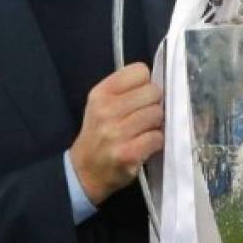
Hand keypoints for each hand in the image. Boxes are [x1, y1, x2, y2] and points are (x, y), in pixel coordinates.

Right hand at [70, 62, 163, 204]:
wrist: (85, 171)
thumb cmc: (98, 133)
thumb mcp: (100, 104)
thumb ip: (124, 89)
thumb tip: (156, 83)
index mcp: (101, 93)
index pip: (140, 71)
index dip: (145, 83)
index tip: (140, 96)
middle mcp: (107, 110)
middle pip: (153, 92)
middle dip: (153, 103)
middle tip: (144, 115)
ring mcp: (118, 132)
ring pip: (157, 114)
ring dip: (156, 124)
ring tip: (143, 131)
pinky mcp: (129, 153)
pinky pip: (157, 137)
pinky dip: (156, 141)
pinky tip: (145, 144)